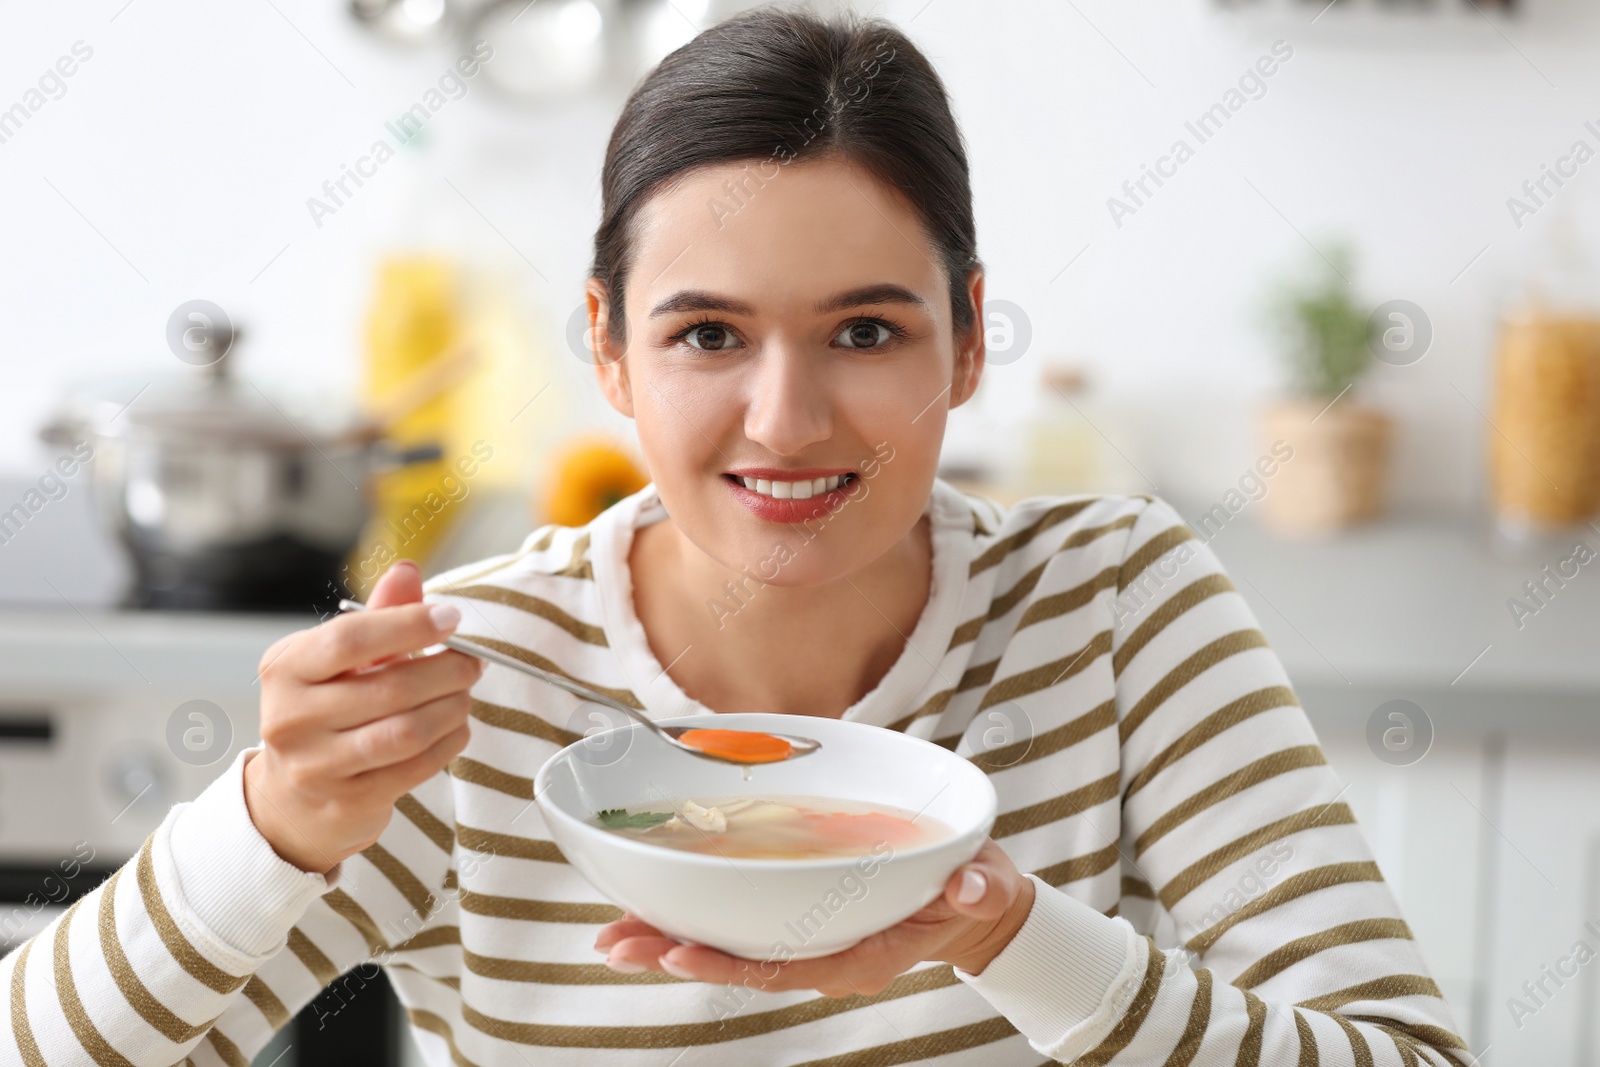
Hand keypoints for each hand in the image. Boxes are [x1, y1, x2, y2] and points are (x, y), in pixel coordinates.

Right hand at [243, 560, 483, 874]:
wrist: (294, 797)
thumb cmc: (325, 711)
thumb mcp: (340, 659)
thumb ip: (378, 615)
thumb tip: (408, 571)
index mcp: (285, 668)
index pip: (350, 639)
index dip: (408, 624)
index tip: (452, 617)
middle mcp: (291, 717)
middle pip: (389, 687)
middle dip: (446, 670)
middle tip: (472, 662)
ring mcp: (316, 765)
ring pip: (406, 731)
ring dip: (452, 708)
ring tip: (465, 694)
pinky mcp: (347, 800)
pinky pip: (415, 767)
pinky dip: (448, 742)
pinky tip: (457, 727)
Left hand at [593, 838, 1035, 995]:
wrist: (976, 903)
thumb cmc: (977, 891)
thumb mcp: (987, 885)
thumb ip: (980, 887)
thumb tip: (976, 886)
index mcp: (865, 952)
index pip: (788, 964)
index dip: (732, 962)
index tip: (678, 950)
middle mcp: (828, 955)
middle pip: (741, 961)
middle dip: (675, 952)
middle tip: (615, 944)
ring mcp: (812, 941)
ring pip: (732, 946)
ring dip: (671, 938)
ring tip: (612, 935)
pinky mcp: (802, 919)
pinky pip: (741, 925)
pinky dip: (697, 916)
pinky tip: (656, 907)